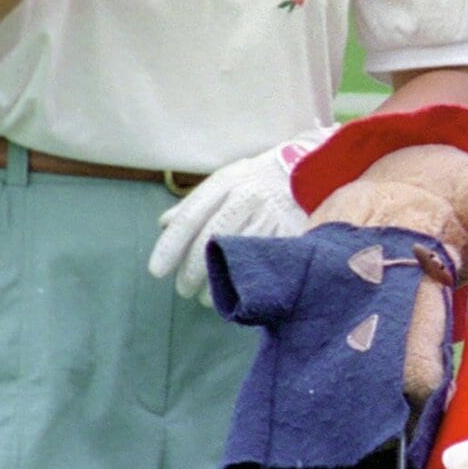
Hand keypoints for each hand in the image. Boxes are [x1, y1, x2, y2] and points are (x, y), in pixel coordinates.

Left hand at [147, 129, 335, 302]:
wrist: (310, 171)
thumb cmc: (259, 181)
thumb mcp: (227, 180)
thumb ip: (195, 202)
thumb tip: (164, 225)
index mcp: (228, 182)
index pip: (191, 216)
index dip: (171, 246)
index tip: (157, 271)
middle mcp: (248, 196)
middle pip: (211, 240)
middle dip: (192, 271)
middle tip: (183, 288)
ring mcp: (271, 214)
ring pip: (236, 257)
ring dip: (216, 283)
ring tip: (205, 297)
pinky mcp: (291, 232)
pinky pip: (261, 264)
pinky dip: (244, 282)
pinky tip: (234, 292)